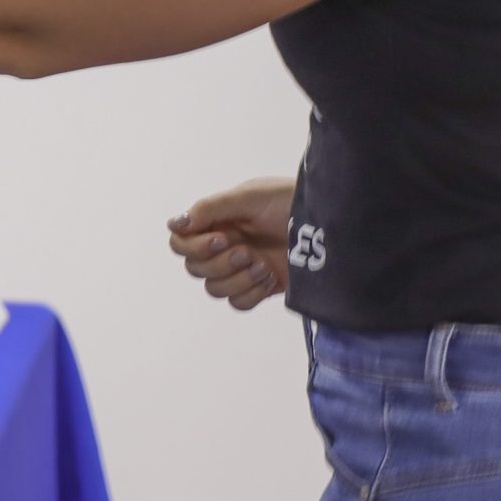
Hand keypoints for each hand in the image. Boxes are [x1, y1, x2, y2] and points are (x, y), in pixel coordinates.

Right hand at [167, 178, 295, 310]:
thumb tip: (175, 224)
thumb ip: (209, 209)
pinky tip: (269, 276)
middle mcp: (222, 247)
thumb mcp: (247, 197)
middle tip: (246, 252)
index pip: (181, 244)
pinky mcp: (258, 288)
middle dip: (220, 264)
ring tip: (262, 265)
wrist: (325, 223)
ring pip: (215, 289)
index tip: (221, 239)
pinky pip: (238, 303)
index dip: (194, 247)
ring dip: (237, 279)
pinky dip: (251, 292)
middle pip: (195, 270)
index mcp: (214, 223)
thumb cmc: (286, 201)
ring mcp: (239, 269)